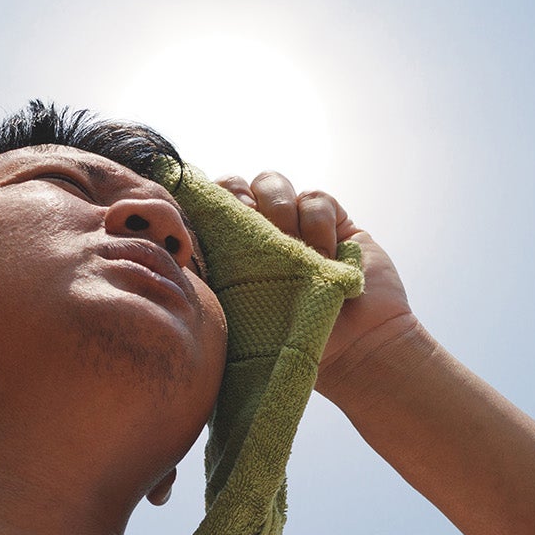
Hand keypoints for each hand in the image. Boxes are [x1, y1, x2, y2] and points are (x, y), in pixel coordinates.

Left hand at [212, 172, 419, 390]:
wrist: (358, 352)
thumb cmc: (291, 347)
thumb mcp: (237, 319)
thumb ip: (209, 283)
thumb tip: (176, 252)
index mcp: (226, 256)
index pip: (201, 210)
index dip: (200, 202)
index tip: (207, 221)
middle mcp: (258, 235)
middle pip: (232, 185)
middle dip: (237, 196)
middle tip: (250, 222)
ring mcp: (295, 225)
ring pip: (270, 182)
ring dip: (279, 209)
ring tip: (295, 249)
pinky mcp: (333, 222)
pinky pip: (315, 198)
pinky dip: (318, 221)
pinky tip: (327, 254)